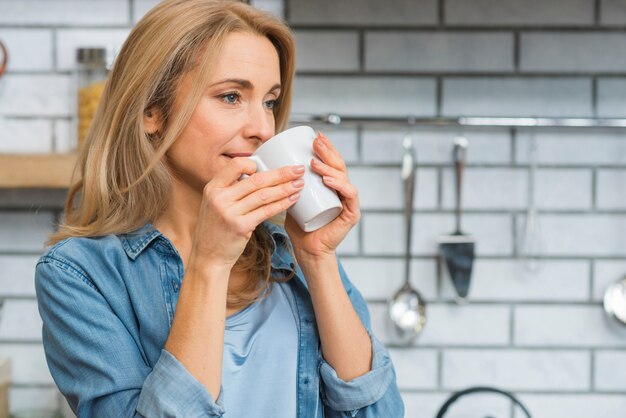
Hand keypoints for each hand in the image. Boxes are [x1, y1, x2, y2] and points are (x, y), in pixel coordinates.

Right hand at [189, 158, 304, 272]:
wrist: (208, 256)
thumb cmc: (216, 229)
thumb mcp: (215, 204)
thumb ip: (231, 189)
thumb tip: (258, 175)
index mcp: (213, 187)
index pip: (236, 165)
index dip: (255, 163)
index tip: (271, 165)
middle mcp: (219, 198)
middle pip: (256, 180)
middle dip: (281, 173)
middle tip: (298, 169)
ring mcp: (229, 212)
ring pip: (264, 195)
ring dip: (285, 188)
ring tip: (299, 184)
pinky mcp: (240, 226)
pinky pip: (266, 211)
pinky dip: (282, 204)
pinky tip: (292, 199)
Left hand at [285, 132, 360, 260]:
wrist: (307, 250)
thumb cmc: (299, 226)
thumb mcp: (290, 198)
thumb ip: (284, 184)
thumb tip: (267, 165)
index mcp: (332, 186)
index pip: (331, 162)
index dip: (325, 148)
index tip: (314, 136)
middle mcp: (342, 191)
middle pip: (338, 165)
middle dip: (328, 151)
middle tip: (316, 142)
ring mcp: (349, 202)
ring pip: (343, 178)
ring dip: (329, 167)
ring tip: (314, 163)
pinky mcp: (351, 214)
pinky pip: (350, 195)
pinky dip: (340, 185)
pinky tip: (328, 180)